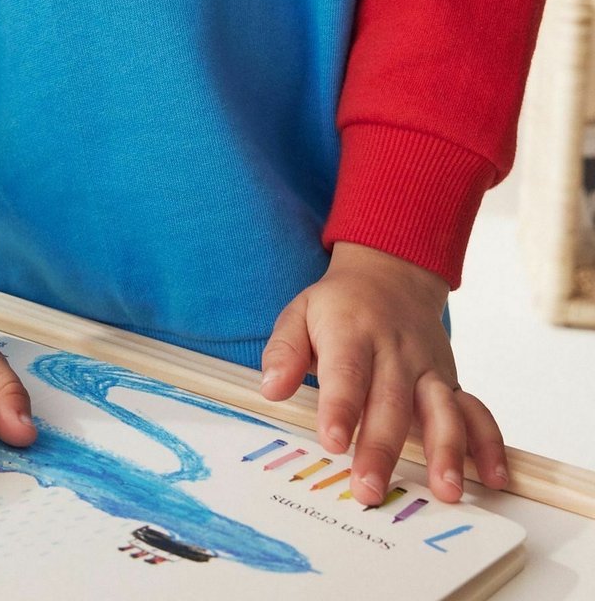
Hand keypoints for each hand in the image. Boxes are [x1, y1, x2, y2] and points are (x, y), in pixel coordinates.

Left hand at [260, 242, 507, 504]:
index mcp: (353, 333)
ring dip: (446, 451)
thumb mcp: (300, 313)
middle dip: (382, 448)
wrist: (390, 274)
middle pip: (391, 403)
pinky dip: (488, 443)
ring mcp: (427, 368)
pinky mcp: (450, 381)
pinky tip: (494, 476)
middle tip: (368, 489)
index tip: (331, 441)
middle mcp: (395, 352)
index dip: (340, 407)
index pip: (346, 373)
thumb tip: (272, 388)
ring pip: (441, 409)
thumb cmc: (339, 306)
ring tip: (445, 491)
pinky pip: (475, 410)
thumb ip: (284, 351)